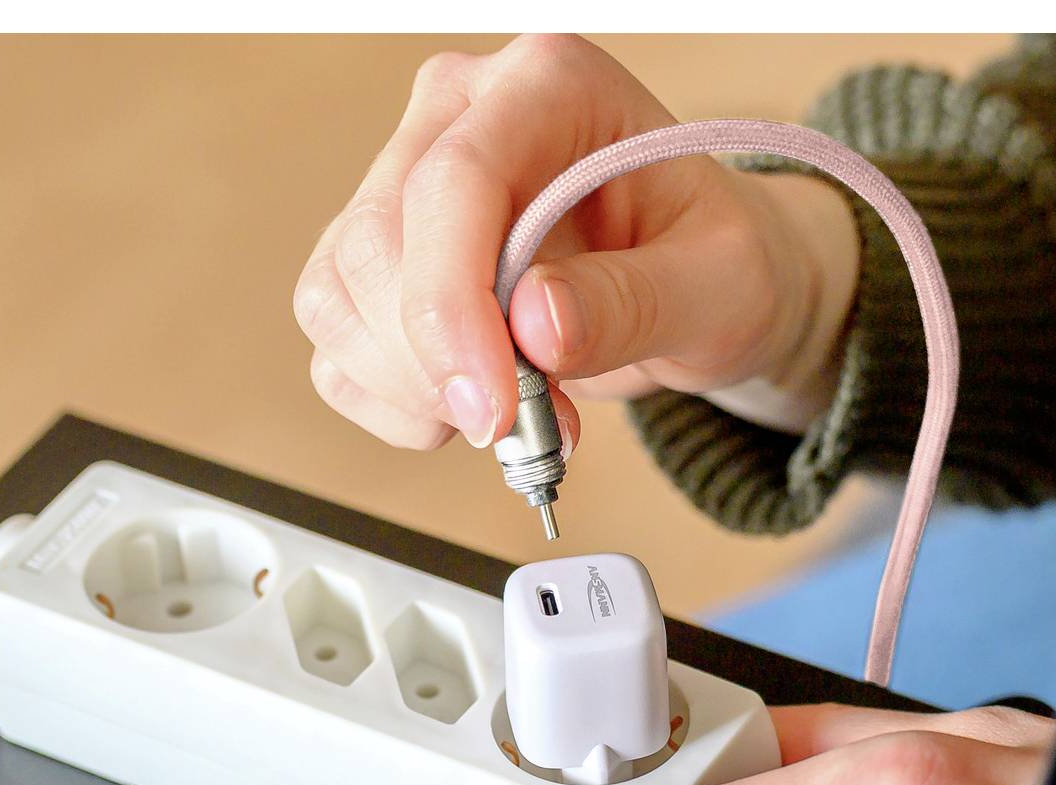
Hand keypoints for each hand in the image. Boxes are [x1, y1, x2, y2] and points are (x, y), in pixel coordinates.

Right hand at [292, 34, 861, 454]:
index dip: (454, 305)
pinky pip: (336, 344)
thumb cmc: (711, 261)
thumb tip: (536, 326)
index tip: (492, 408)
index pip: (455, 181)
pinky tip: (468, 406)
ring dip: (413, 388)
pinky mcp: (377, 259)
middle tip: (528, 427)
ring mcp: (403, 183)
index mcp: (547, 85)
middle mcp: (458, 116)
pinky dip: (393, 402)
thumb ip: (635, 300)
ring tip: (514, 413)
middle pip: (380, 244)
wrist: (693, 284)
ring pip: (340, 297)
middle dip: (440, 365)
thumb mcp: (718, 285)